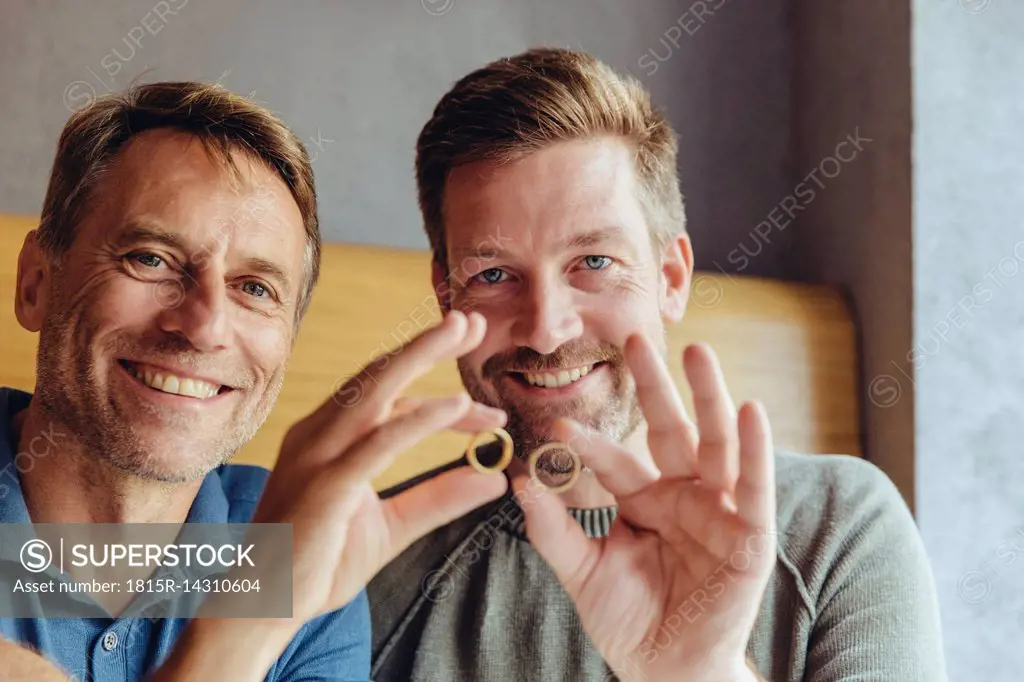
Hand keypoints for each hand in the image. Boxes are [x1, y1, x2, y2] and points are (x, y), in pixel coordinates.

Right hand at [253, 310, 508, 626]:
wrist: (261, 608)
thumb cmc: (315, 564)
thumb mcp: (390, 528)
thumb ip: (438, 500)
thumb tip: (492, 478)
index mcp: (329, 439)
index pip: (391, 404)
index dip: (440, 402)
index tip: (485, 409)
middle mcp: (320, 435)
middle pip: (381, 376)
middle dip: (428, 345)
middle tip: (472, 322)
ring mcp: (319, 455)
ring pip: (376, 391)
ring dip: (422, 355)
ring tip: (464, 330)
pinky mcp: (326, 485)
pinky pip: (378, 443)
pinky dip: (418, 420)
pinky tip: (455, 405)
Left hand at [515, 334, 774, 681]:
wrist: (665, 670)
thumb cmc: (629, 620)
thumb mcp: (583, 572)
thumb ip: (554, 529)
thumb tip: (518, 480)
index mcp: (644, 500)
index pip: (613, 461)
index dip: (587, 442)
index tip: (555, 422)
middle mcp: (683, 495)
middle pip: (669, 430)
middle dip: (655, 385)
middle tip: (634, 337)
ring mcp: (718, 511)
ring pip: (714, 444)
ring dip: (708, 397)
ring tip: (698, 352)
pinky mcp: (750, 536)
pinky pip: (753, 487)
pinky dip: (755, 450)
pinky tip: (750, 409)